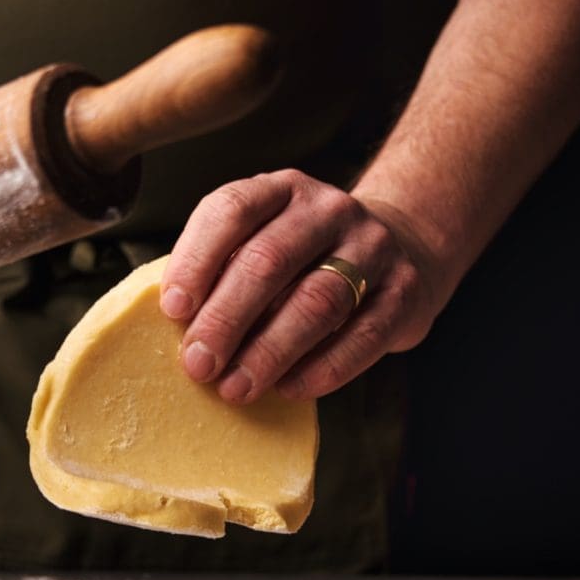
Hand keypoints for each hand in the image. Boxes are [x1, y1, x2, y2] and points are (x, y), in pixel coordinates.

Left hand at [160, 170, 438, 402]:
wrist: (403, 248)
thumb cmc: (306, 258)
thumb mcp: (266, 240)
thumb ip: (225, 269)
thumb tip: (179, 328)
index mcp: (281, 190)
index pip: (231, 210)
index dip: (197, 260)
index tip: (173, 310)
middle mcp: (329, 209)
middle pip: (269, 260)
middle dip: (226, 318)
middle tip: (198, 365)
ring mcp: (373, 246)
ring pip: (317, 300)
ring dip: (270, 351)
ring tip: (236, 388)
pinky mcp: (406, 290)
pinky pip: (364, 334)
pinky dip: (323, 367)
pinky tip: (290, 389)